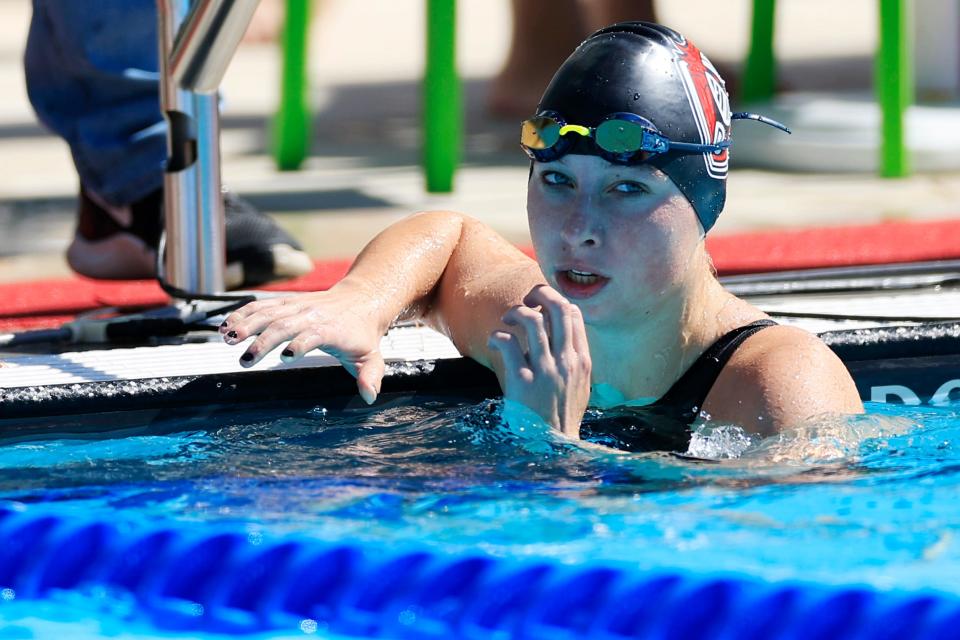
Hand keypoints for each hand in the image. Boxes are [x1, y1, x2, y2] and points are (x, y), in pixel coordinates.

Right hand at [219, 282, 386, 403]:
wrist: (361, 300)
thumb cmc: (362, 334)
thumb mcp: (371, 356)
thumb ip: (370, 376)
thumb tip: (369, 395)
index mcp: (332, 329)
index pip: (313, 334)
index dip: (300, 343)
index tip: (285, 357)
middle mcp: (312, 314)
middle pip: (284, 324)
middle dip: (263, 340)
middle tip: (246, 359)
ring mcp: (297, 306)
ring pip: (268, 312)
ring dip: (246, 324)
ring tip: (227, 338)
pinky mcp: (286, 302)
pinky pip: (261, 306)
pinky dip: (242, 314)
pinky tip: (225, 326)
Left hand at [487, 285, 591, 436]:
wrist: (552, 447)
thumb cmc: (561, 416)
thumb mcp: (579, 386)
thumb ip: (572, 359)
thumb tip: (558, 332)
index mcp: (582, 361)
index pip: (574, 314)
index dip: (555, 300)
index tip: (541, 303)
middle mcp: (566, 362)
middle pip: (557, 308)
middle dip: (539, 293)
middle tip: (526, 299)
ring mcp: (545, 371)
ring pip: (532, 320)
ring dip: (516, 312)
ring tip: (507, 320)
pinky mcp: (522, 381)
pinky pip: (507, 343)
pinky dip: (497, 336)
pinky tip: (495, 342)